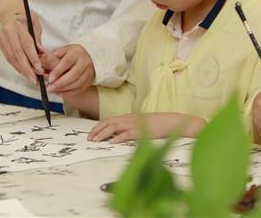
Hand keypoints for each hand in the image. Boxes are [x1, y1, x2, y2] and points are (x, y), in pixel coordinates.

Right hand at [0, 7, 43, 82]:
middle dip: (27, 69)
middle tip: (35, 79)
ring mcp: (3, 39)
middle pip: (18, 54)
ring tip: (31, 79)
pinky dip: (16, 67)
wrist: (9, 11)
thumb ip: (37, 38)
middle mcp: (8, 33)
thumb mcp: (35, 23)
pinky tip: (24, 72)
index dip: (33, 58)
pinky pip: (9, 58)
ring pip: (12, 58)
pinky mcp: (1, 45)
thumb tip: (41, 53)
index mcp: (18, 26)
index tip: (39, 68)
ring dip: (22, 70)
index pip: (26, 44)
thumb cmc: (25, 16)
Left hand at [41, 44, 94, 95]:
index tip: (49, 79)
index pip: (67, 62)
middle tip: (49, 87)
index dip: (58, 71)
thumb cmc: (69, 55)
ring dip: (64, 89)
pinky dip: (68, 93)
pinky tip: (59, 93)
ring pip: (77, 83)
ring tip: (52, 90)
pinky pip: (79, 89)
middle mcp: (84, 61)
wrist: (85, 58)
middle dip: (60, 83)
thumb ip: (50, 57)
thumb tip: (39, 61)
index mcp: (76, 52)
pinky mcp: (89, 81)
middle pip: (74, 74)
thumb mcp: (61, 52)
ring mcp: (88, 72)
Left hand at [88, 112, 205, 143]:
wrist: (171, 121)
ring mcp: (135, 124)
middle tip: (89, 139)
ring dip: (104, 134)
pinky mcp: (142, 131)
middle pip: (109, 123)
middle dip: (97, 130)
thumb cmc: (156, 124)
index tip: (91, 134)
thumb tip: (117, 135)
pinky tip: (112, 142)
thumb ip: (129, 127)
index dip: (98, 126)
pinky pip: (128, 134)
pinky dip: (119, 138)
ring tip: (96, 141)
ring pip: (115, 128)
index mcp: (128, 117)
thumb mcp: (140, 123)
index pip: (109, 120)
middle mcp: (129, 119)